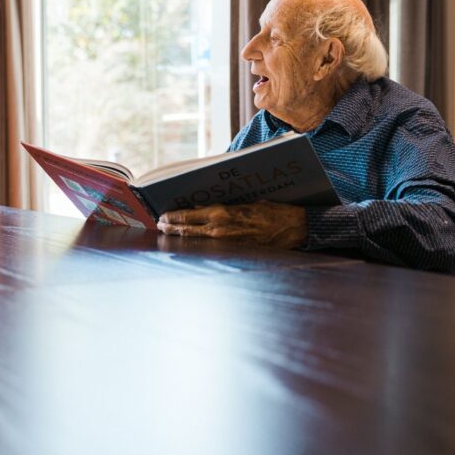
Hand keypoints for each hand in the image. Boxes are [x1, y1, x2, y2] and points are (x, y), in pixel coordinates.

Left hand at [157, 201, 308, 248]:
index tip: (162, 216)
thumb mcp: (244, 202)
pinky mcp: (233, 252)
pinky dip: (196, 244)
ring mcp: (225, 243)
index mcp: (221, 214)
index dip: (172, 217)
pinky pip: (209, 248)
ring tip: (168, 233)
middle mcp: (219, 230)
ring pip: (194, 240)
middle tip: (160, 225)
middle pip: (186, 230)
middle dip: (171, 227)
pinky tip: (189, 243)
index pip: (188, 216)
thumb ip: (221, 208)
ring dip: (180, 236)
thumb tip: (201, 209)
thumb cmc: (272, 211)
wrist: (294, 228)